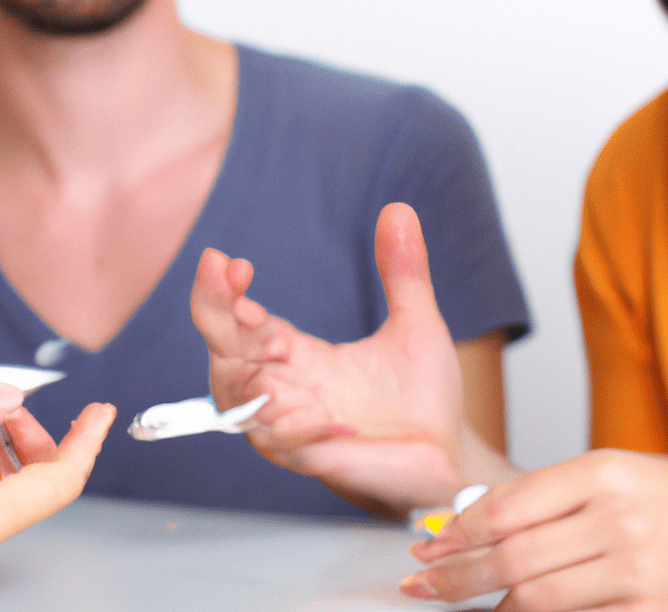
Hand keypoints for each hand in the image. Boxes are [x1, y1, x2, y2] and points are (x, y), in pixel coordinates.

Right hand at [191, 202, 466, 510]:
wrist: (450, 455)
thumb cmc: (423, 397)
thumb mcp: (415, 324)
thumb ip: (403, 271)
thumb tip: (400, 209)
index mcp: (296, 352)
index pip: (236, 318)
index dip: (223, 291)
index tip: (232, 262)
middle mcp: (284, 386)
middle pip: (219, 350)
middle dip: (217, 316)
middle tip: (242, 297)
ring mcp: (292, 424)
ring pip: (237, 397)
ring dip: (252, 372)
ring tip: (283, 346)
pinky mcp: (311, 458)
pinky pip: (278, 442)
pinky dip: (291, 423)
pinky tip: (323, 410)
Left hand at [404, 449, 667, 609]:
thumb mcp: (611, 475)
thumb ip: (547, 496)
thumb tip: (472, 521)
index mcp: (603, 473)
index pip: (508, 506)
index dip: (459, 530)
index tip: (429, 544)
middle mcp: (619, 521)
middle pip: (514, 557)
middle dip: (457, 574)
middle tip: (421, 582)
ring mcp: (641, 574)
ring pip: (539, 600)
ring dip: (490, 606)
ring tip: (457, 601)